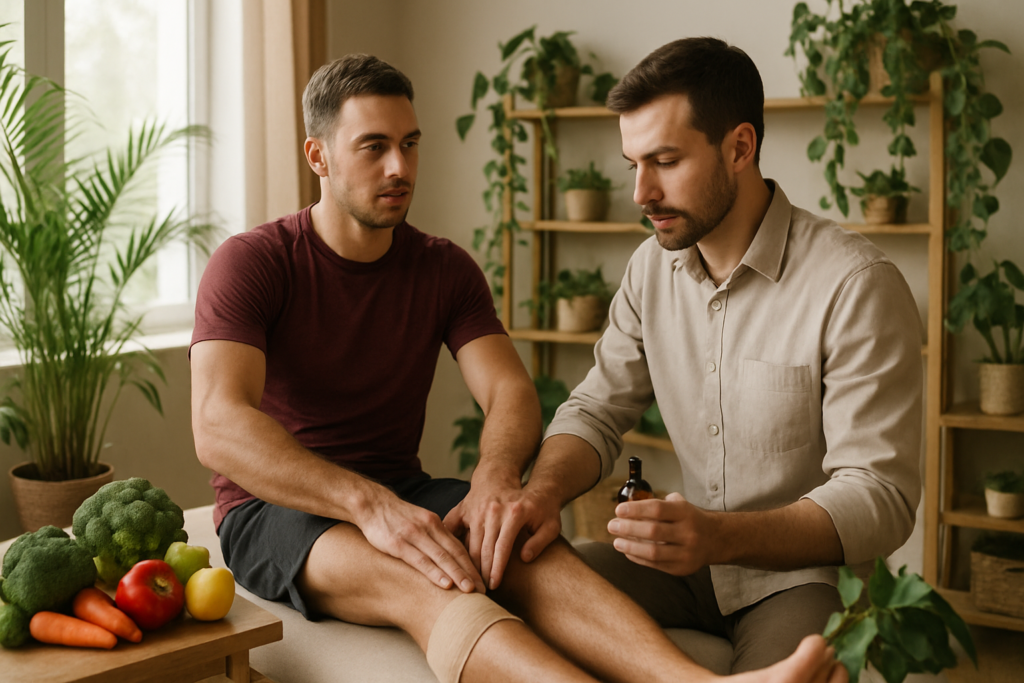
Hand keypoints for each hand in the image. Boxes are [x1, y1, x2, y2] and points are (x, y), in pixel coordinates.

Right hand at [357, 490, 485, 593]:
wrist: (371, 503)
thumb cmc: (395, 517)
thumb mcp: (419, 522)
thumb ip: (432, 536)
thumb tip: (447, 556)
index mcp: (435, 523)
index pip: (458, 546)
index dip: (472, 564)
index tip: (482, 581)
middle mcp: (428, 528)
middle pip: (454, 552)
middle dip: (470, 572)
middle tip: (483, 591)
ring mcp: (414, 535)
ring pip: (441, 557)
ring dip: (458, 575)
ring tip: (470, 591)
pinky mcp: (398, 543)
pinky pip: (420, 560)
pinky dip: (435, 573)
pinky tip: (446, 584)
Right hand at [444, 474, 562, 589]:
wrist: (510, 479)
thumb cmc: (537, 506)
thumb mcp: (550, 523)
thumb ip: (540, 541)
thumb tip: (525, 558)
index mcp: (515, 513)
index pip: (503, 547)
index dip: (497, 568)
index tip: (494, 585)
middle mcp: (494, 510)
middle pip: (485, 547)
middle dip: (481, 571)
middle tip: (480, 590)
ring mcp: (478, 508)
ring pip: (471, 542)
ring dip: (469, 564)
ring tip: (470, 581)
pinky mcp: (465, 507)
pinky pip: (455, 529)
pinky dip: (454, 545)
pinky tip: (454, 561)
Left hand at [607, 492, 715, 575]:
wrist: (716, 539)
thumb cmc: (690, 519)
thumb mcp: (680, 505)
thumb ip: (658, 504)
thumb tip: (629, 508)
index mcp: (686, 513)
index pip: (657, 509)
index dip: (636, 510)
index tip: (618, 510)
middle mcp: (688, 533)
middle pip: (653, 531)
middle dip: (628, 528)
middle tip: (612, 525)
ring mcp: (686, 553)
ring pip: (653, 552)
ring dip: (630, 547)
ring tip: (616, 542)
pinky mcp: (682, 569)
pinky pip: (655, 565)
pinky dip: (638, 558)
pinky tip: (627, 552)